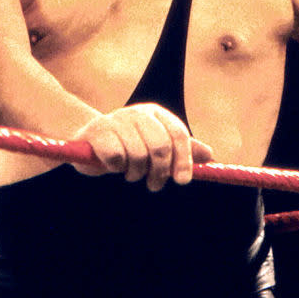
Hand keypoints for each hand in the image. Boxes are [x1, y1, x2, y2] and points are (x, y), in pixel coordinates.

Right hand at [72, 103, 212, 191]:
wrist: (89, 141)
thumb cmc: (127, 146)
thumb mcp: (155, 146)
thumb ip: (181, 150)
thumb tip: (209, 155)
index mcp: (156, 113)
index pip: (177, 134)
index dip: (183, 159)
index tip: (182, 181)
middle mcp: (137, 112)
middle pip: (160, 145)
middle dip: (160, 171)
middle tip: (155, 185)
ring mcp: (116, 119)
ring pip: (138, 155)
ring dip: (135, 173)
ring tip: (130, 173)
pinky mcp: (98, 131)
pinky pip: (116, 158)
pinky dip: (115, 168)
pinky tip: (111, 166)